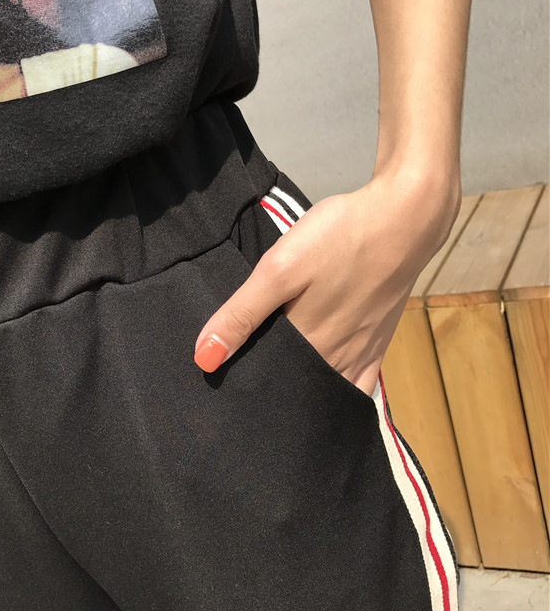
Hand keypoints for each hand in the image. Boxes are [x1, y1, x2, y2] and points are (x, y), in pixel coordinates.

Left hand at [193, 173, 460, 395]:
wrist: (406, 217)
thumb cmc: (340, 237)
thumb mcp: (280, 268)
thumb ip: (242, 314)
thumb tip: (204, 360)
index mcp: (307, 346)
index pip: (265, 381)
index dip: (241, 384)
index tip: (219, 387)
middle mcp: (335, 360)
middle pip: (294, 388)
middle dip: (268, 392)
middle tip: (240, 390)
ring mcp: (360, 354)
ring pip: (322, 388)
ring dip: (299, 393)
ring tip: (273, 390)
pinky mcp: (377, 344)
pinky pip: (355, 384)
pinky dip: (336, 392)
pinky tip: (321, 391)